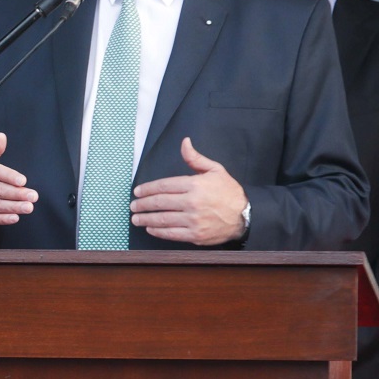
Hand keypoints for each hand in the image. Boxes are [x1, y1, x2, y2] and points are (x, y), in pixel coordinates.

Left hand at [131, 138, 247, 244]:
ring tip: (136, 218)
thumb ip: (195, 158)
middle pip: (159, 203)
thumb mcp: (215, 170)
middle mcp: (192, 203)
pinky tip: (150, 228)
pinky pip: (171, 234)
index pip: (164, 186)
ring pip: (162, 219)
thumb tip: (184, 142)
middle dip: (143, 204)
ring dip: (145, 219)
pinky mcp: (195, 235)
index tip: (138, 192)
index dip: (148, 189)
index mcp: (195, 185)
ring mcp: (193, 220)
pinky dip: (158, 231)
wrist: (245, 215)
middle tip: (133, 206)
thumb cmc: (229, 192)